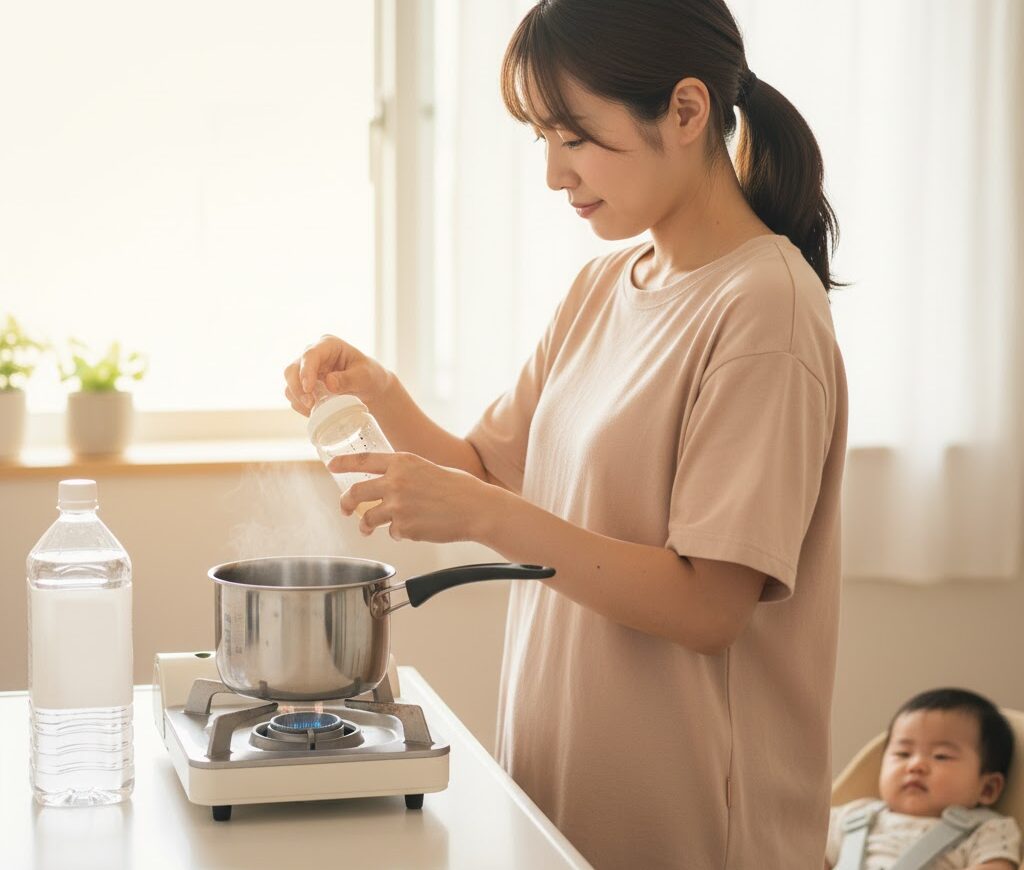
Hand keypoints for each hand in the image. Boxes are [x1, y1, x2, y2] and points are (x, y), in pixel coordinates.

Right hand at [283, 335, 390, 415]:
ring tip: (314, 410)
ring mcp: (307, 369)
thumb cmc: (369, 376)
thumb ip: (349, 379)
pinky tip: (314, 411)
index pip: (310, 355)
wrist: (370, 388)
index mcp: (329, 345)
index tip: (308, 388)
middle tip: (310, 404)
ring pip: (290, 382)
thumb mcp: (365, 376)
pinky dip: (300, 405)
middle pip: (293, 368)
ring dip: (298, 398)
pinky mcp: (304, 383)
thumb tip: (329, 383)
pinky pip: (293, 394)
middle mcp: (313, 354)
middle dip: (297, 388)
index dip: (306, 371)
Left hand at [331, 452, 497, 542]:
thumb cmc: (459, 488)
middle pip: (355, 493)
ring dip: (365, 526)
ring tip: (367, 530)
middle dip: (345, 503)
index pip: (362, 460)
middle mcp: (395, 482)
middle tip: (344, 509)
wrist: (476, 508)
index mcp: (402, 462)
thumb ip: (405, 473)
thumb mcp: (428, 468)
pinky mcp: (404, 528)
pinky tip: (415, 529)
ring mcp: (397, 506)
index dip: (343, 463)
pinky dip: (400, 533)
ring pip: (367, 519)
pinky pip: (393, 533)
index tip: (331, 466)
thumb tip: (389, 482)